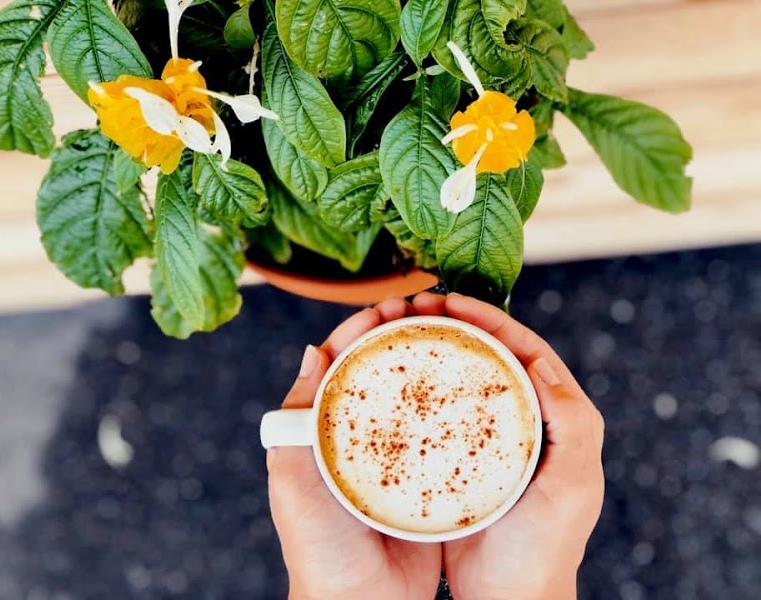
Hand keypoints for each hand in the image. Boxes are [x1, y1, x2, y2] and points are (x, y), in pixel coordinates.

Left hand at [266, 298, 441, 599]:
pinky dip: (455, 405)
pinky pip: (442, 431)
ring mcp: (396, 453)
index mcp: (324, 429)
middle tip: (432, 312)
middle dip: (403, 335)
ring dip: (433, 362)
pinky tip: (478, 387)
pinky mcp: (427, 476)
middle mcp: (360, 435)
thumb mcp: (294, 483)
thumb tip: (312, 350)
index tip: (390, 306)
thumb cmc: (318, 549)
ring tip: (460, 335)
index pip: (341, 363)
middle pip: (383, 370)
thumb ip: (295, 422)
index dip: (361, 329)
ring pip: (416, 395)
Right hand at [411, 293, 604, 599]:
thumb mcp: (573, 486)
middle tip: (416, 306)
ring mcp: (489, 436)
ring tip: (399, 329)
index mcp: (557, 416)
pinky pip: (441, 409)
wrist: (509, 598)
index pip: (525, 349)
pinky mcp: (460, 455)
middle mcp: (524, 419)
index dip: (491, 318)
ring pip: (463, 376)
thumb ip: (573, 425)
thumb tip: (543, 363)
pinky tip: (393, 378)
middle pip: (489, 354)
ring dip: (435, 347)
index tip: (452, 301)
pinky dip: (422, 387)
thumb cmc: (545, 547)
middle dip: (456, 323)